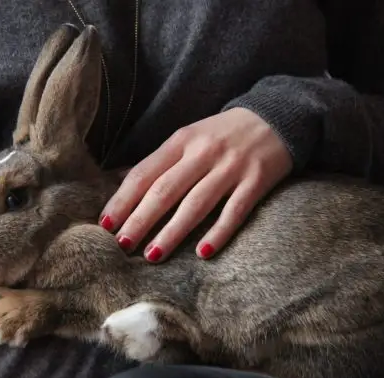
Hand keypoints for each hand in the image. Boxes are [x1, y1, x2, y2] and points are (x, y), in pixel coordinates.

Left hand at [99, 107, 292, 261]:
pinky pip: (235, 210)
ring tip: (153, 255)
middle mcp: (203, 152)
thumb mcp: (190, 136)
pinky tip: (203, 252)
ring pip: (196, 203)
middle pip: (165, 190)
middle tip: (122, 245)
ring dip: (172, 232)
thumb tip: (121, 184)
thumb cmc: (224, 134)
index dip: (123, 199)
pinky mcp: (256, 180)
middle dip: (140, 220)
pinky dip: (219, 232)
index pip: (145, 173)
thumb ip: (162, 160)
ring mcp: (231, 167)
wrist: (277, 116)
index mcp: (182, 140)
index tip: (106, 224)